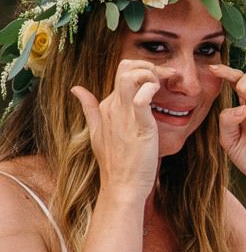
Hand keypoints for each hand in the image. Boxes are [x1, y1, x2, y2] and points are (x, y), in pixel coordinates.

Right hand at [70, 60, 160, 200]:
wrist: (122, 186)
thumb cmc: (117, 162)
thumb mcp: (98, 132)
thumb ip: (89, 109)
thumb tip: (76, 89)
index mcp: (106, 107)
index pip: (121, 74)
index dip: (143, 71)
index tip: (160, 81)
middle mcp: (113, 107)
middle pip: (125, 67)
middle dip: (147, 65)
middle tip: (164, 78)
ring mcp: (124, 115)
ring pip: (130, 76)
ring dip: (150, 73)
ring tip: (161, 86)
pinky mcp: (139, 125)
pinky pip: (142, 98)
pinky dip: (151, 89)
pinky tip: (158, 95)